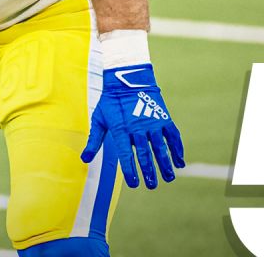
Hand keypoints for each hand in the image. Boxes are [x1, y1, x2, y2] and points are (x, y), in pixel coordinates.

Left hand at [81, 63, 184, 188]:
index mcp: (121, 130)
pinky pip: (173, 136)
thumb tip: (84, 159)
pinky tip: (180, 162)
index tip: (134, 184)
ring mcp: (152, 122)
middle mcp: (138, 128)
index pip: (126, 155)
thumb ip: (94, 141)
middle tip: (152, 185)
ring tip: (169, 178)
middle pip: (145, 154)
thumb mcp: (99, 119)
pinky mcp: (163, 117)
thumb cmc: (110, 101)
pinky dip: (177, 149)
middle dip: (149, 171)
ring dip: (165, 163)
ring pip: (161, 147)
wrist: (127, 79)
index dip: (130, 171)